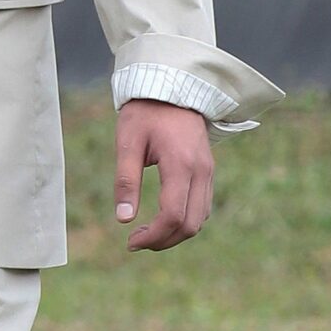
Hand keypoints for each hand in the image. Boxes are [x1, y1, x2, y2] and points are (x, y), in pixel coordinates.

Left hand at [113, 100, 213, 252]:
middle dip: (163, 241)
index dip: (152, 236)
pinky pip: (202, 207)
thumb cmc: (145, 113)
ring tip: (146, 232)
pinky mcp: (208, 171)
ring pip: (200, 219)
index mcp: (181, 164)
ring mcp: (208, 172)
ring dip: (175, 234)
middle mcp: (201, 171)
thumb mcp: (127, 143)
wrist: (172, 88)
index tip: (130, 241)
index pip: (172, 215)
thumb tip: (123, 219)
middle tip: (135, 241)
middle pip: (190, 225)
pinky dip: (185, 220)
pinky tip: (162, 218)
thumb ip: (126, 180)